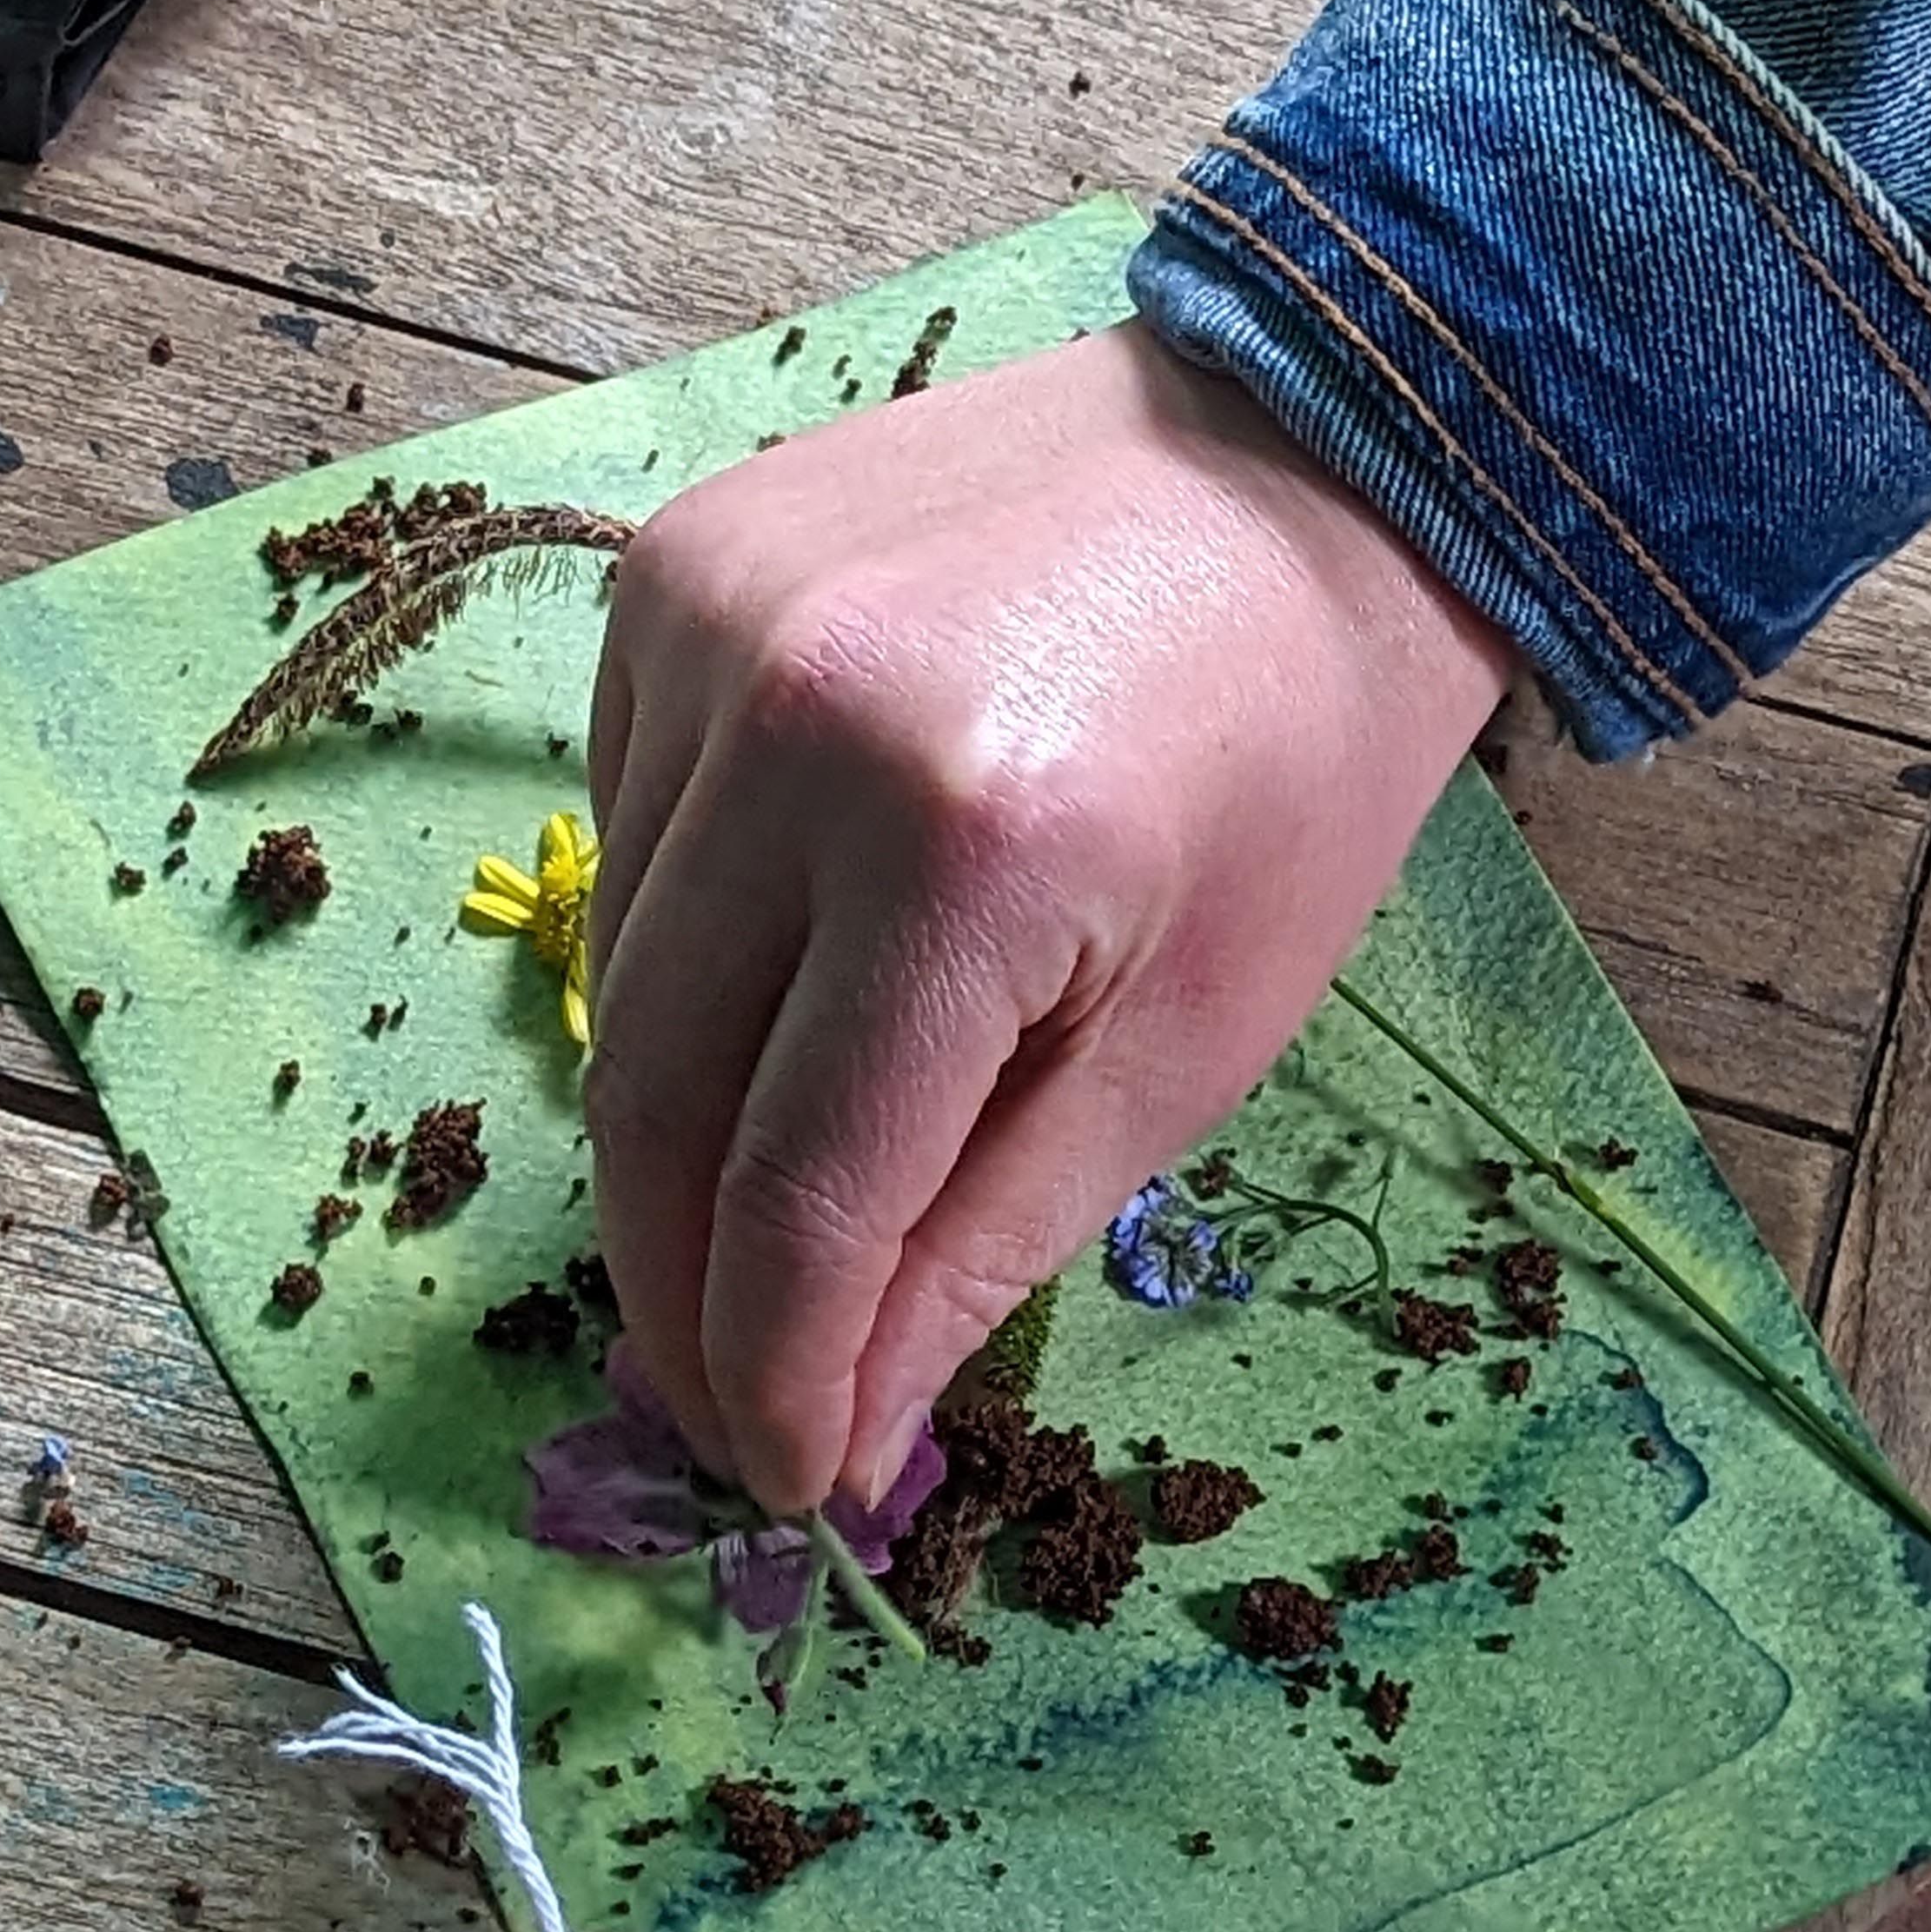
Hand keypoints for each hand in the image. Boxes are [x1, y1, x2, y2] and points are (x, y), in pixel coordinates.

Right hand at [586, 319, 1511, 1514]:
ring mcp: (706, 625)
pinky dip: (678, 954)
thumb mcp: (1187, 1043)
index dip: (776, 1370)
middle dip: (686, 1291)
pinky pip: (624, 830)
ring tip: (763, 1219)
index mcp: (969, 854)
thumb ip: (982, 1246)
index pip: (799, 1190)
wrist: (1309, 450)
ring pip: (620, 972)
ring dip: (676, 1132)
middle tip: (736, 1405)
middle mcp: (795, 723)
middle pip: (658, 1093)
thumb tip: (843, 1437)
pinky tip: (773, 985)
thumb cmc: (1294, 766)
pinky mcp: (668, 568)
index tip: (791, 1481)